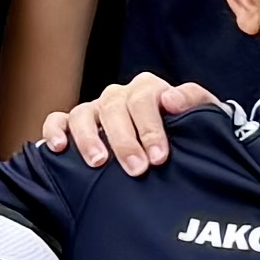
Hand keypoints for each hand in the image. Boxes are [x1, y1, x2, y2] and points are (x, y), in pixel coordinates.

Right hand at [39, 74, 221, 170]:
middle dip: (125, 140)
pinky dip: (55, 131)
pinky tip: (60, 149)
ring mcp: (95, 109)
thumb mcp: (204, 116)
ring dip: (89, 138)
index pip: (144, 99)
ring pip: (83, 113)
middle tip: (137, 169)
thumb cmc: (188, 133)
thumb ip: (195, 102)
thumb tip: (171, 100)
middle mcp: (118, 96)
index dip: (150, 128)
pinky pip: (57, 120)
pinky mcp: (74, 125)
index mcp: (148, 89)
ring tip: (98, 163)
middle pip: (114, 108)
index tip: (159, 157)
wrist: (179, 146)